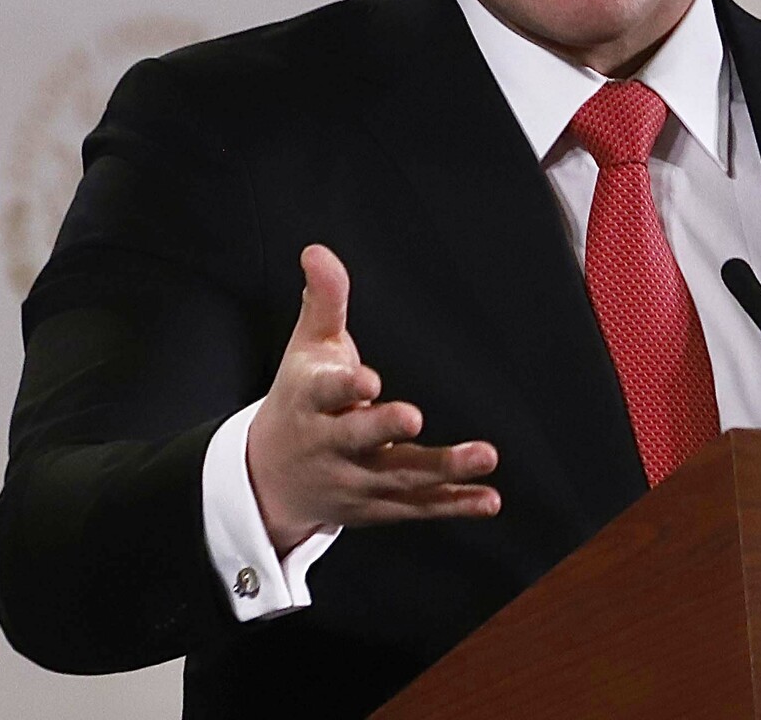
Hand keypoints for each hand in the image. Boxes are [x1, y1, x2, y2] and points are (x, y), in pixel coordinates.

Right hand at [246, 244, 500, 552]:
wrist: (271, 478)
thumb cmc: (301, 398)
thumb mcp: (307, 348)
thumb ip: (324, 301)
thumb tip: (317, 250)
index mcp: (311, 401)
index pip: (325, 393)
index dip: (345, 388)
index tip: (368, 381)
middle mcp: (330, 444)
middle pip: (358, 438)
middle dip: (383, 429)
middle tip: (413, 416)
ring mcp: (354, 481)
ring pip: (399, 477)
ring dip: (443, 469)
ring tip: (485, 455)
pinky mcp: (377, 507)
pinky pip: (417, 509)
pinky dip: (453, 505)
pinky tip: (488, 500)